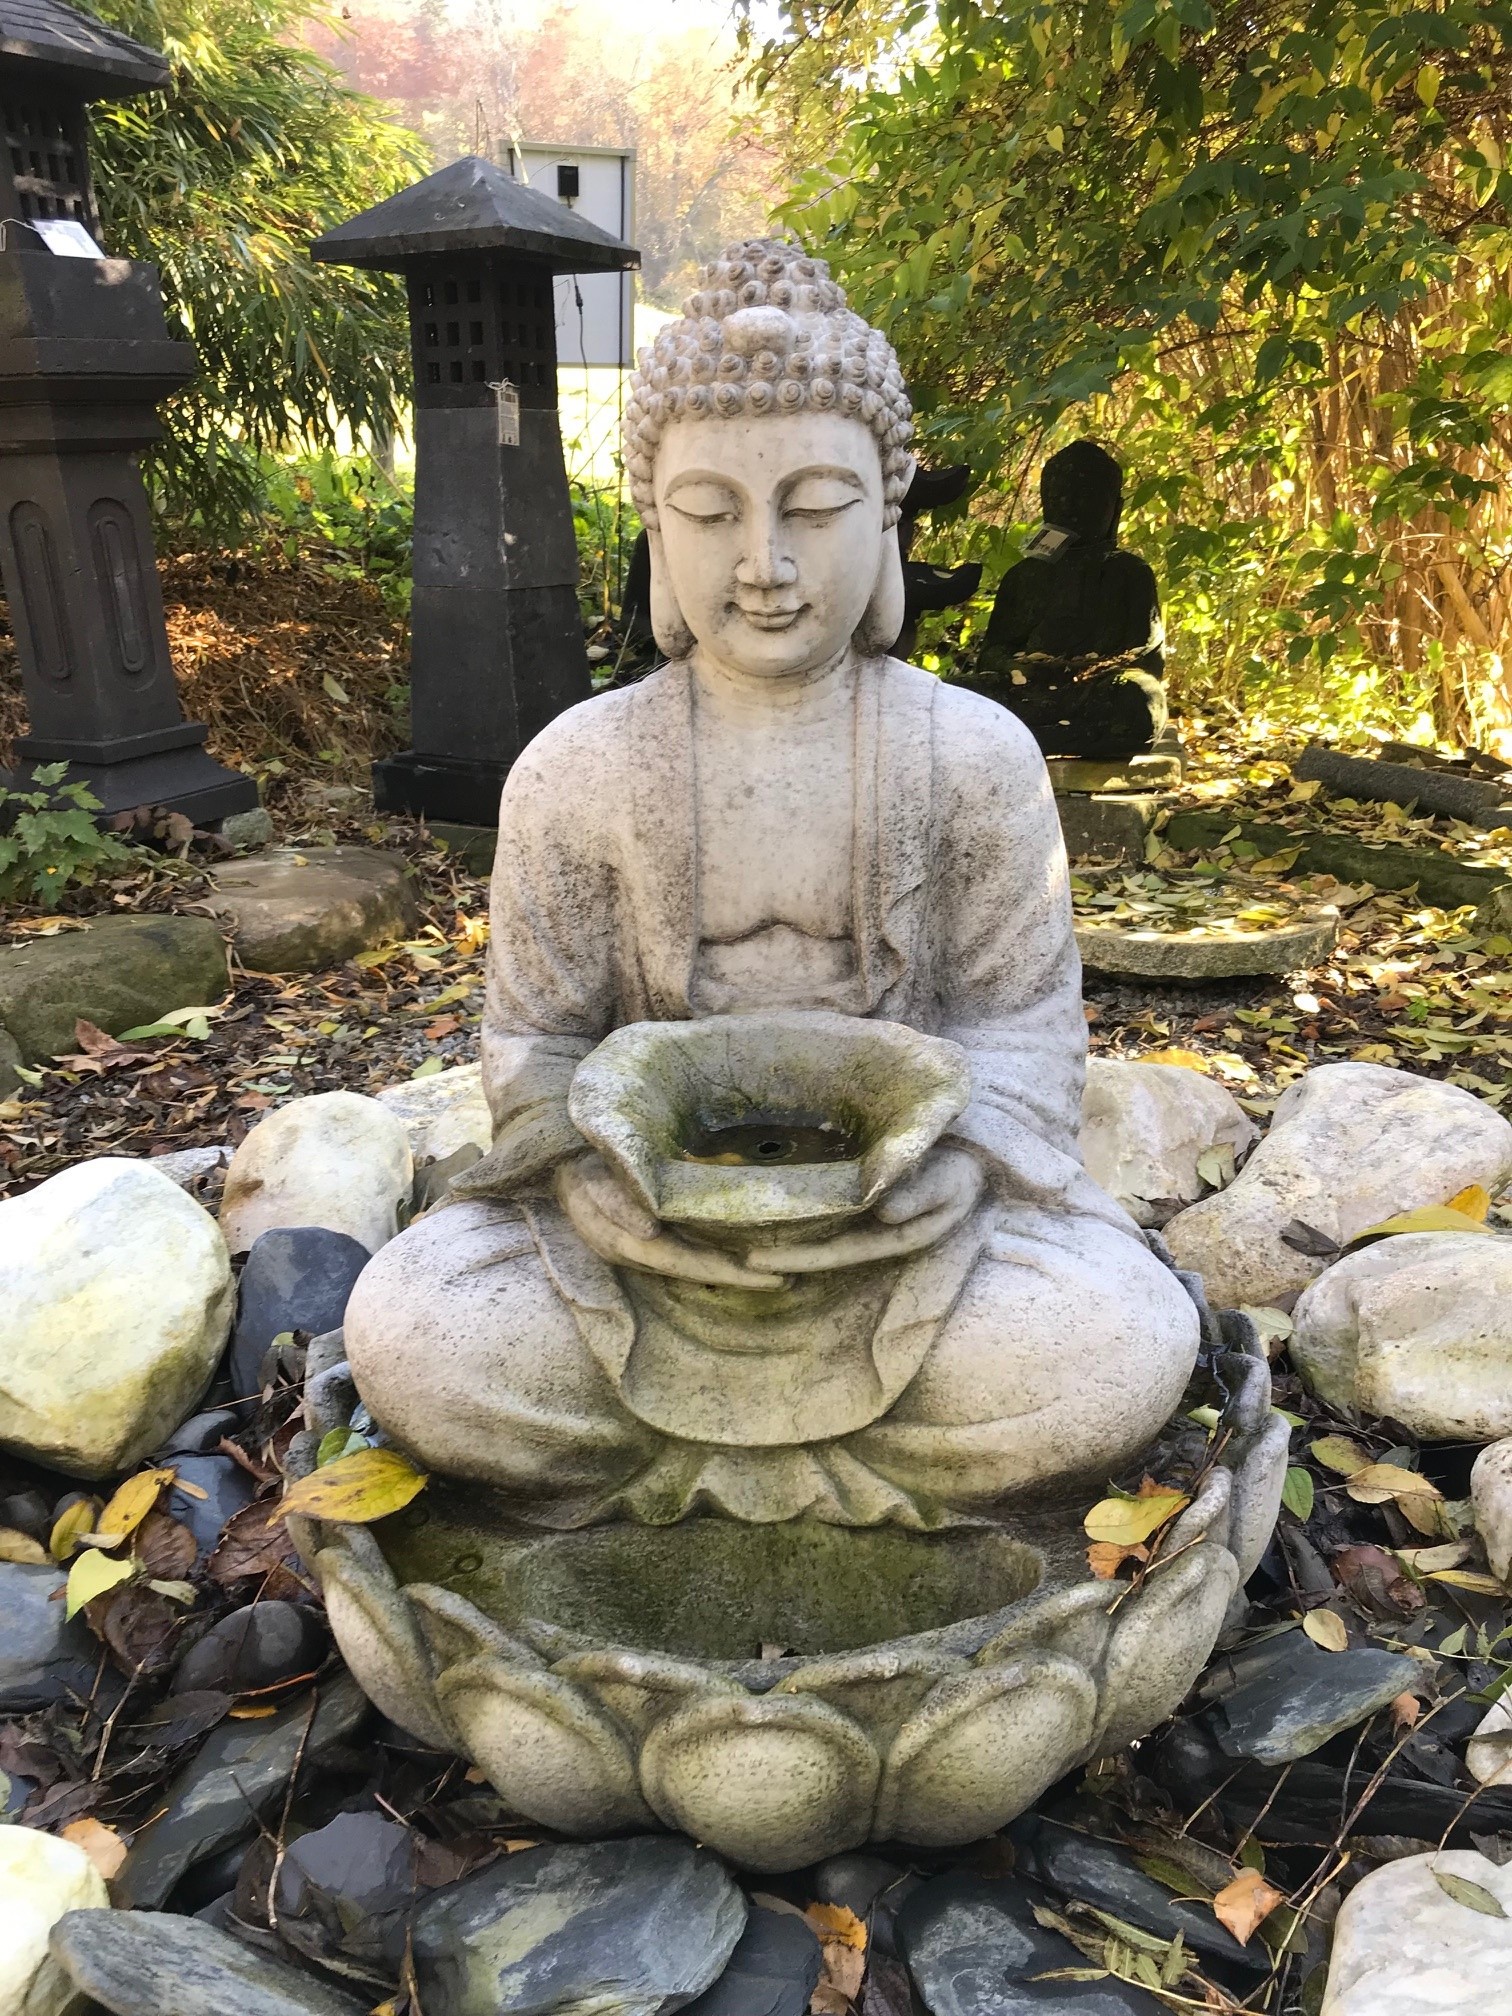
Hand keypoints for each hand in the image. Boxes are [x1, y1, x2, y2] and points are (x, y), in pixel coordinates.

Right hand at [555, 1153, 784, 1290]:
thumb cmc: (581, 1164)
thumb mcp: (593, 1178)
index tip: (765, 1275)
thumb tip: (649, 1229)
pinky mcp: (643, 1239)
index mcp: (622, 1241)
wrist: (558, 1163)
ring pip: (689, 1266)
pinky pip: (682, 1253)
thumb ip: (616, 1202)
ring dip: (727, 1270)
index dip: (724, 1271)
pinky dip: (710, 1256)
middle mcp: (633, 1253)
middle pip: (693, 1271)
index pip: (683, 1262)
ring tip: (770, 1271)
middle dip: (736, 1278)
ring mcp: (638, 1249)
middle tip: (784, 1278)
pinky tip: (737, 1254)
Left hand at [750, 1145, 984, 1273]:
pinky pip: (828, 1203)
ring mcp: (868, 1213)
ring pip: (821, 1229)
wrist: (975, 1153)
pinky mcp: (864, 1191)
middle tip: (732, 1253)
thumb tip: (883, 1212)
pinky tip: (774, 1199)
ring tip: (741, 1228)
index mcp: (894, 1236)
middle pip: (820, 1247)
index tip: (755, 1262)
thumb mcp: (950, 1183)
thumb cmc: (964, 1169)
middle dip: (780, 1252)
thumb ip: (921, 1196)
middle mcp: (875, 1230)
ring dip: (787, 1231)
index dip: (797, 1258)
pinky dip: (802, 1204)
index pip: (836, 1253)